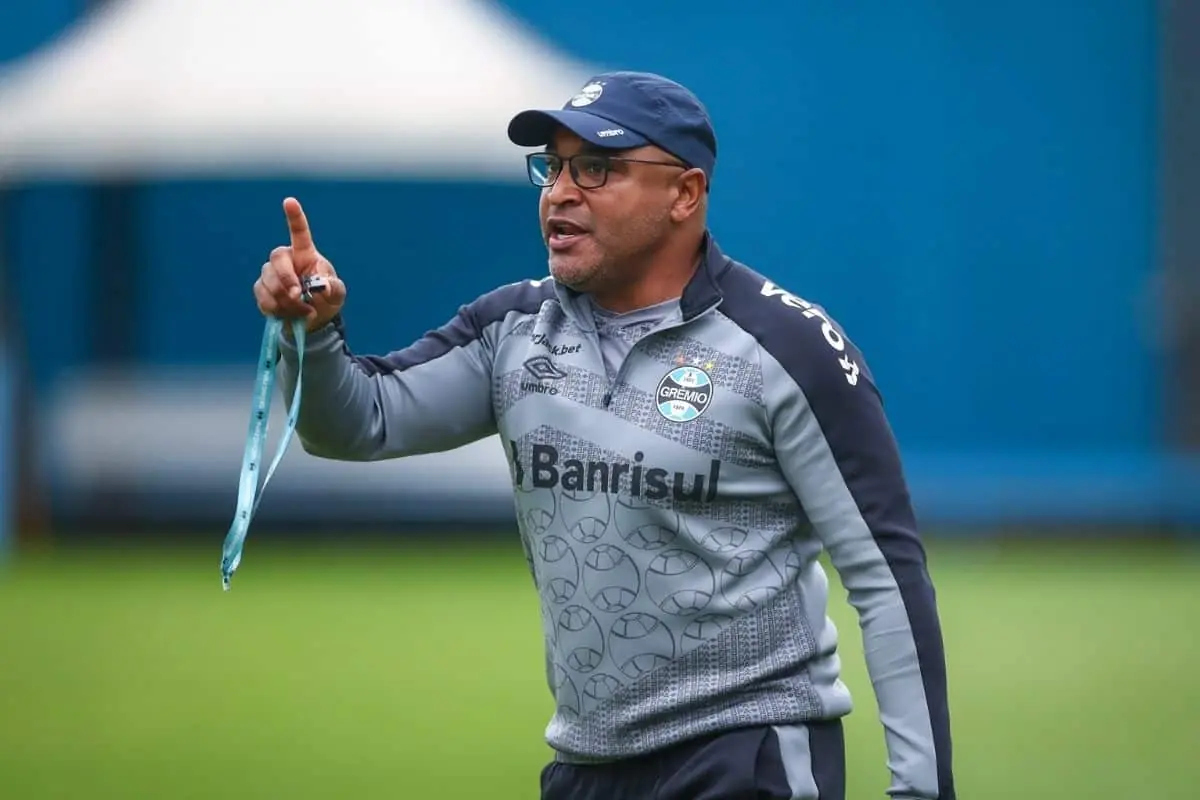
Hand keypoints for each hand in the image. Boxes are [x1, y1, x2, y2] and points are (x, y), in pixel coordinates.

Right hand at [253, 197, 346, 330]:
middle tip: (298, 296)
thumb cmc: (326, 298)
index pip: (299, 232)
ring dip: (287, 302)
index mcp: (305, 253)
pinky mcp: (261, 289)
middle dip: (287, 279)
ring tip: (303, 311)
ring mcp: (270, 273)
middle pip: (277, 259)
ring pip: (269, 282)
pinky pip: (263, 298)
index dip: (294, 217)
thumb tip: (322, 287)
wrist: (312, 318)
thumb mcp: (337, 294)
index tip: (289, 201)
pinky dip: (277, 310)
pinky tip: (289, 314)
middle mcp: (285, 259)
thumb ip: (333, 288)